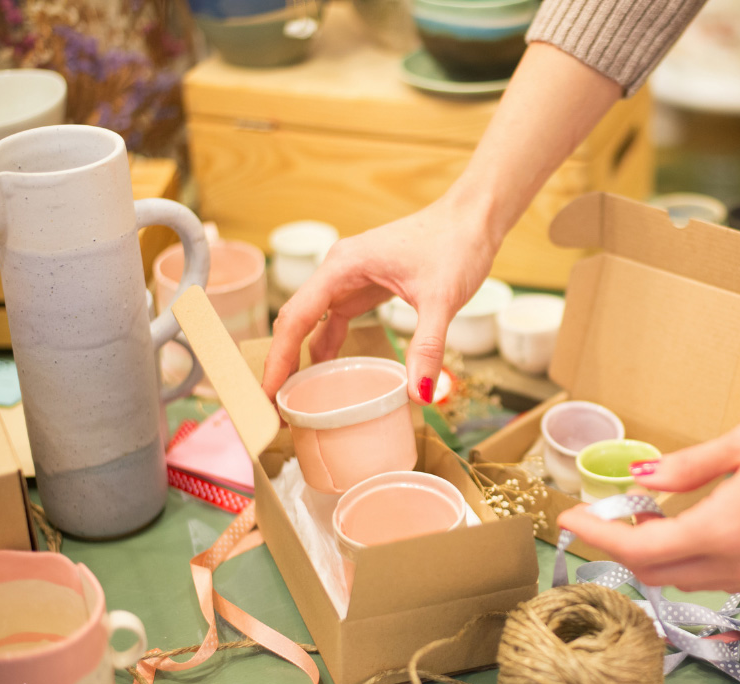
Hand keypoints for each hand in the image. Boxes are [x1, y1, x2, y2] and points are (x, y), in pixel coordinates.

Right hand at [261, 193, 499, 402]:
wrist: (473, 218)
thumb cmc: (456, 244)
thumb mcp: (442, 299)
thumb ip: (427, 347)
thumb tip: (420, 394)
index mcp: (342, 266)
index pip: (295, 317)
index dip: (278, 359)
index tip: (266, 393)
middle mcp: (338, 270)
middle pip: (296, 322)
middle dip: (283, 364)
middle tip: (276, 409)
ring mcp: (350, 278)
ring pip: (313, 323)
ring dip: (303, 359)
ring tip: (295, 400)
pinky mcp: (367, 285)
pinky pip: (336, 320)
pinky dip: (328, 347)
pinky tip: (327, 375)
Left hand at [556, 401, 739, 593]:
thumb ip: (686, 467)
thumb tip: (640, 479)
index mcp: (727, 530)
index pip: (643, 552)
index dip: (599, 538)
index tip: (569, 521)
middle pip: (663, 574)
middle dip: (627, 550)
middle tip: (608, 516)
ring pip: (695, 580)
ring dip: (664, 556)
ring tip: (652, 518)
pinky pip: (730, 576)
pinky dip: (702, 559)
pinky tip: (702, 525)